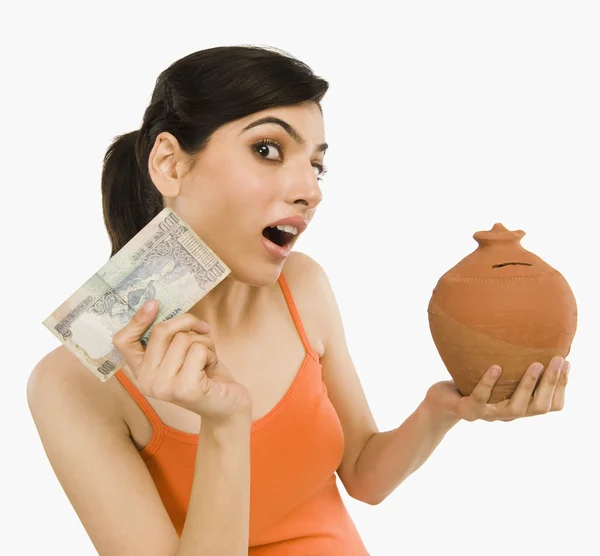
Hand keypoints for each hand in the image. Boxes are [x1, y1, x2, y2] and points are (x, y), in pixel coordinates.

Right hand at [112, 300, 252, 423]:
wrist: (227, 405)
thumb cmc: (204, 374)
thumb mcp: (182, 353)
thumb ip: (169, 337)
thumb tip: (162, 305)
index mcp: (141, 372)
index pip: (123, 341)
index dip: (136, 319)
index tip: (154, 303)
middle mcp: (146, 382)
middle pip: (161, 331)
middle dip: (187, 323)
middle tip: (202, 329)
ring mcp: (164, 387)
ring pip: (183, 339)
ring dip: (204, 342)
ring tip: (207, 359)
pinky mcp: (186, 389)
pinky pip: (199, 350)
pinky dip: (212, 353)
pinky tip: (211, 369)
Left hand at [425, 355, 569, 421]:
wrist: (441, 401)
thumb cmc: (472, 383)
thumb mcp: (498, 376)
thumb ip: (514, 367)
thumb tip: (534, 337)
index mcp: (518, 407)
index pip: (549, 405)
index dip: (560, 387)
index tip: (566, 363)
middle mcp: (506, 415)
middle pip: (538, 407)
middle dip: (551, 384)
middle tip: (558, 360)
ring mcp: (487, 414)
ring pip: (515, 408)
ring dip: (528, 385)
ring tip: (535, 364)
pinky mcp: (468, 410)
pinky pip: (479, 397)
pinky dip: (488, 382)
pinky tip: (496, 367)